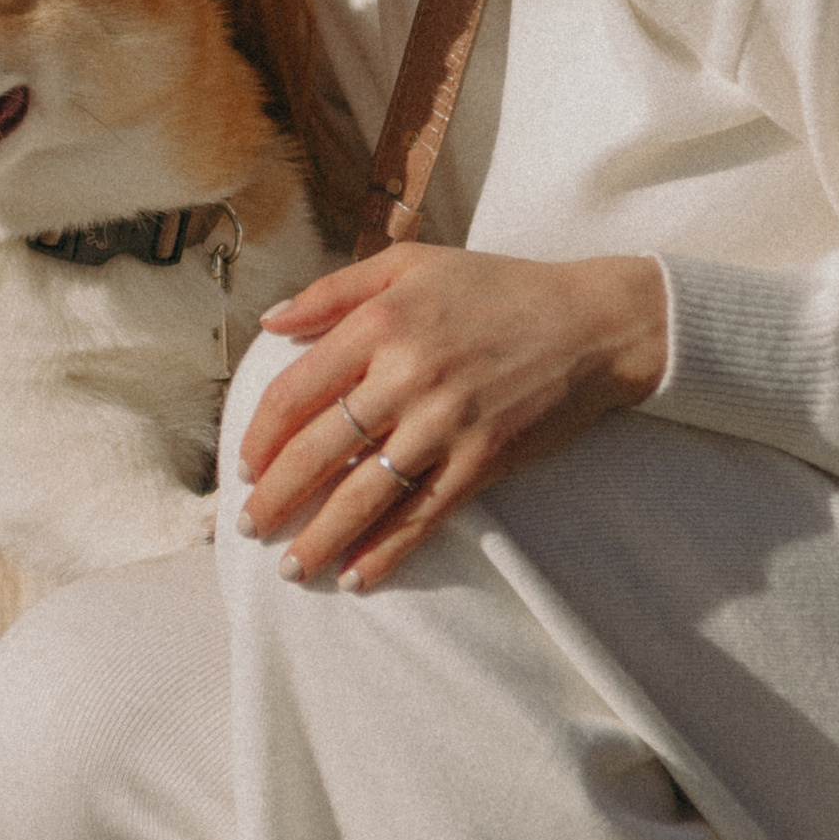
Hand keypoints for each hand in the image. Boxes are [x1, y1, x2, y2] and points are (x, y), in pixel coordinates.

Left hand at [240, 243, 669, 592]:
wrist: (592, 322)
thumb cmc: (497, 287)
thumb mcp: (411, 263)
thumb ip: (334, 289)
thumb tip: (270, 322)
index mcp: (380, 322)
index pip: (295, 391)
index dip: (261, 436)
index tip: (246, 465)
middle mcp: (406, 373)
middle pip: (318, 449)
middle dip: (275, 498)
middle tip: (248, 526)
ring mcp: (446, 421)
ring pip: (363, 493)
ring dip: (319, 537)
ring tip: (290, 568)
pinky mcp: (483, 459)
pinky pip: (423, 515)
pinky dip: (386, 551)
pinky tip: (357, 577)